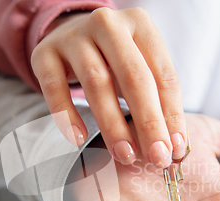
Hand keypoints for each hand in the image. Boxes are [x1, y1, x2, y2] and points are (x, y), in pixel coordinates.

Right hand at [32, 8, 184, 167]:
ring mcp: (73, 36)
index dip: (171, 114)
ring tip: (125, 155)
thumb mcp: (139, 66)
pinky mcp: (44, 53)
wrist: (69, 33)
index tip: (175, 149)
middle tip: (156, 158)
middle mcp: (108, 24)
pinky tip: (79, 139)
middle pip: (133, 77)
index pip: (163, 74)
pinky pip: (54, 87)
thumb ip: (156, 100)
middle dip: (148, 122)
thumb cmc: (113, 59)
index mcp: (140, 23)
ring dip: (113, 124)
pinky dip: (67, 115)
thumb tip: (174, 148)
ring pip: (96, 83)